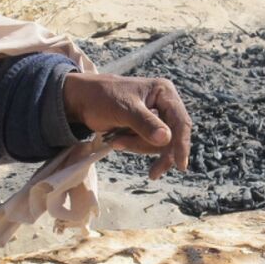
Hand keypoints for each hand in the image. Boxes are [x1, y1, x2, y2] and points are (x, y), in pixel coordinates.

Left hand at [62, 72, 191, 178]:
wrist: (82, 100)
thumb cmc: (102, 98)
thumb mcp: (123, 109)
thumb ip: (145, 123)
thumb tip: (166, 139)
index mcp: (164, 92)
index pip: (181, 121)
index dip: (182, 144)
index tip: (179, 165)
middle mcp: (164, 103)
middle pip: (172, 136)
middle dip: (150, 147)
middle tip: (148, 171)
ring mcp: (156, 116)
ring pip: (160, 144)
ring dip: (137, 146)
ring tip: (116, 140)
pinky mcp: (146, 128)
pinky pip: (148, 145)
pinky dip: (133, 146)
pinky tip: (117, 140)